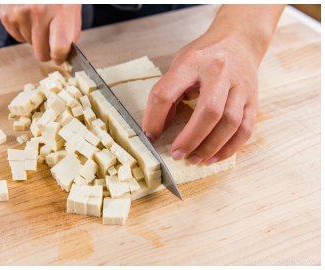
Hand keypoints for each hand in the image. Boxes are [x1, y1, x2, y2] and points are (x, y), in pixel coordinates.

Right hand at [0, 4, 81, 63]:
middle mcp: (39, 11)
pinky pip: (17, 36)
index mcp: (60, 9)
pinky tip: (28, 16)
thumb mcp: (72, 6)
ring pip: (29, 44)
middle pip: (41, 52)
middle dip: (47, 51)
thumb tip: (64, 54)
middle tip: (50, 41)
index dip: (61, 57)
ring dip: (35, 36)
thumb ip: (71, 30)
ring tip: (39, 18)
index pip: (59, 47)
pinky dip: (24, 30)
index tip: (61, 57)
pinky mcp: (6, 15)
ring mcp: (20, 13)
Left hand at [142, 5, 282, 164]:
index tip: (150, 136)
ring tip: (195, 159)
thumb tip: (157, 128)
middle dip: (191, 138)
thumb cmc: (204, 56)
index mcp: (192, 62)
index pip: (167, 93)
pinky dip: (230, 147)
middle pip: (208, 111)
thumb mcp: (179, 65)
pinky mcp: (253, 99)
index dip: (155, 118)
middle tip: (177, 154)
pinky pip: (246, 128)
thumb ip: (168, 92)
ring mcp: (240, 86)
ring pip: (231, 122)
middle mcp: (219, 72)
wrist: (239, 40)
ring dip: (211, 146)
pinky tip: (215, 157)